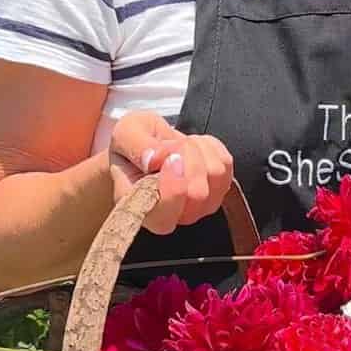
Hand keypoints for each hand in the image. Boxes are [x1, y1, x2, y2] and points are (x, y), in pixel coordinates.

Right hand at [108, 112, 233, 235]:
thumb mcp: (125, 133)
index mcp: (140, 209)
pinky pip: (225, 162)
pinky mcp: (218, 190)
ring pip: (215, 174)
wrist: (148, 145)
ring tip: (177, 145)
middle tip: (167, 144)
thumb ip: (136, 145)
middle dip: (185, 155)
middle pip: (197, 192)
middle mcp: (172, 216)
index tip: (171, 158)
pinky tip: (191, 147)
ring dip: (197, 148)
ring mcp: (198, 207)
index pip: (164, 217)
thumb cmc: (133, 145)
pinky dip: (209, 146)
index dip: (173, 189)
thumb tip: (154, 159)